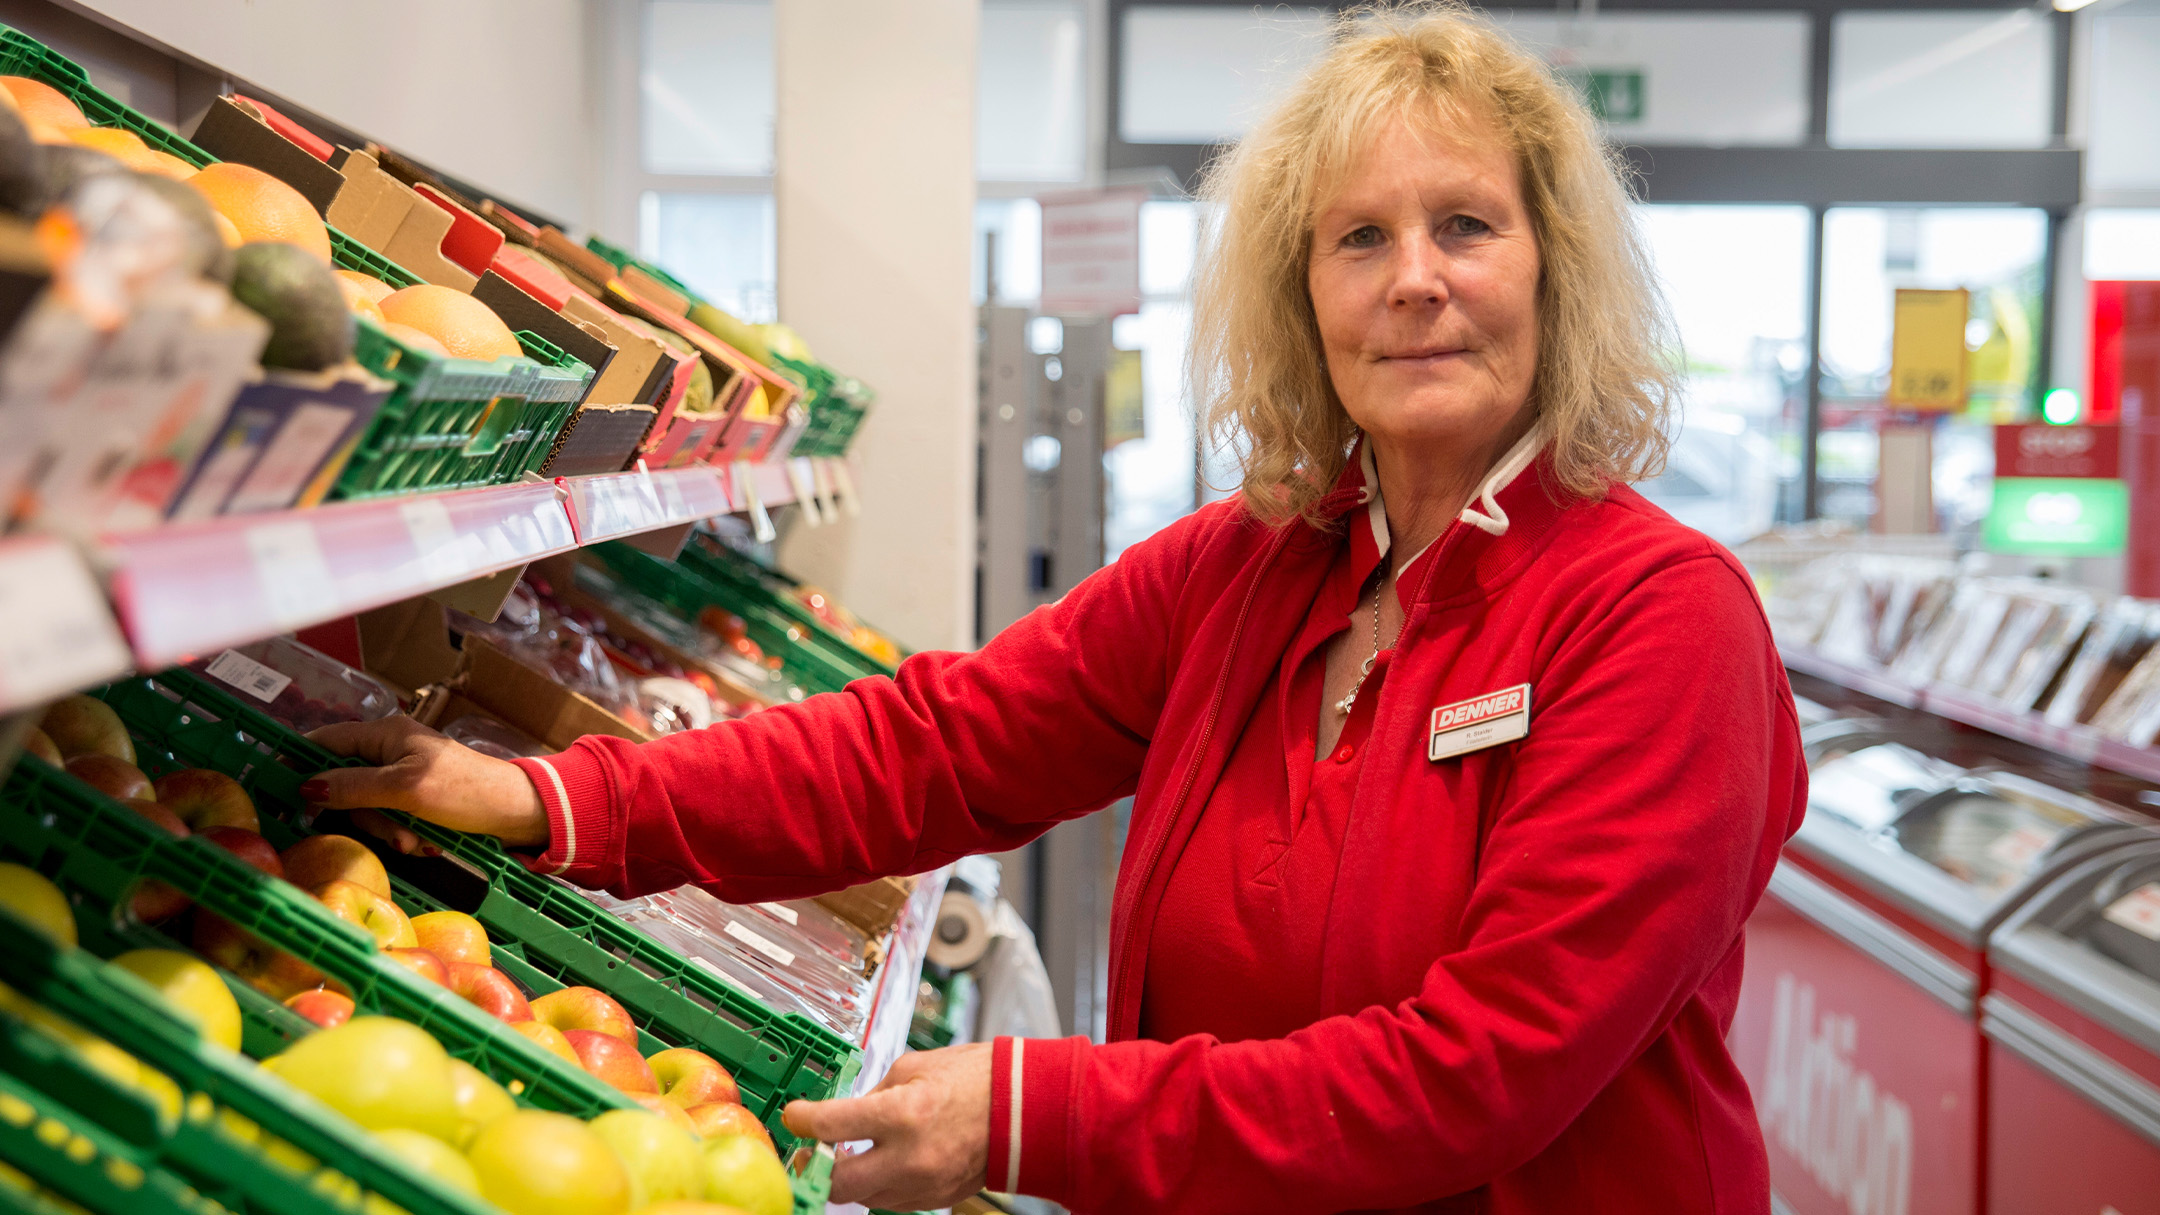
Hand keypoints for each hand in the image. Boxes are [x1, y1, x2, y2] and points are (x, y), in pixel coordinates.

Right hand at [304, 716, 548, 848]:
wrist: (518, 812)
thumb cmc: (467, 791)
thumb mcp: (405, 789)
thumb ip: (354, 786)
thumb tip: (306, 787)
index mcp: (385, 734)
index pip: (325, 740)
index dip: (299, 763)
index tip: (278, 792)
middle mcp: (389, 750)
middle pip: (342, 783)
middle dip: (363, 815)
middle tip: (391, 832)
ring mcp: (402, 776)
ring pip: (366, 807)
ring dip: (387, 830)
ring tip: (415, 841)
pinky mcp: (415, 800)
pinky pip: (390, 819)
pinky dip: (404, 834)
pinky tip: (427, 842)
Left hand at [783, 1042, 991, 1208]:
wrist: (1026, 1108)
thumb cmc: (975, 1078)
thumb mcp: (914, 1067)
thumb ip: (874, 1093)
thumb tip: (844, 1113)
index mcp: (902, 1113)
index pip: (831, 1125)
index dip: (803, 1120)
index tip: (796, 1116)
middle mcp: (910, 1156)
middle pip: (838, 1183)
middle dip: (819, 1168)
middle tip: (814, 1150)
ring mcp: (924, 1184)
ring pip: (863, 1197)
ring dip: (852, 1177)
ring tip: (856, 1152)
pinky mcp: (936, 1199)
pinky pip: (891, 1201)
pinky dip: (881, 1184)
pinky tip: (888, 1162)